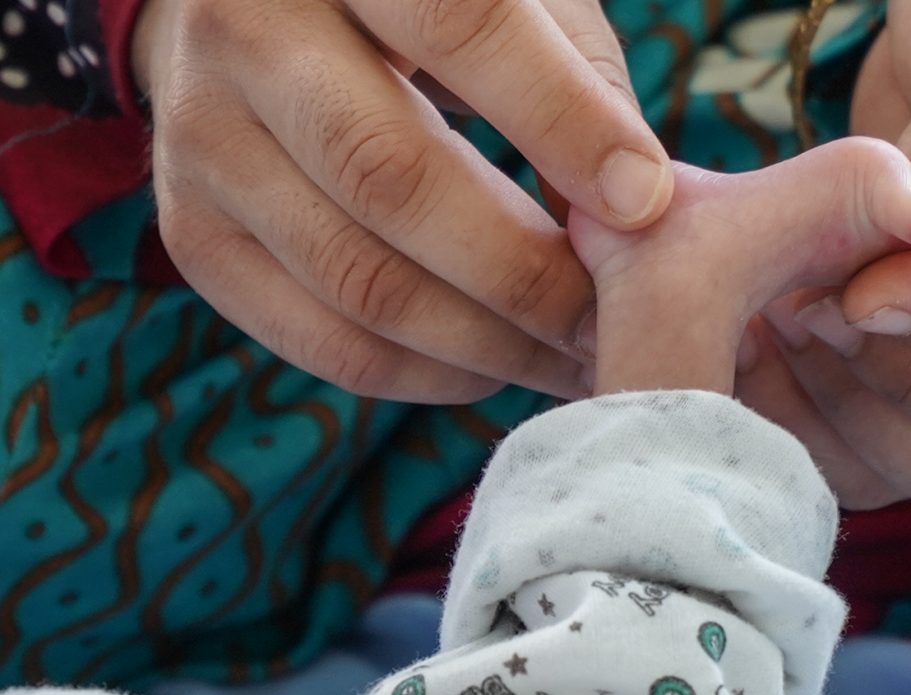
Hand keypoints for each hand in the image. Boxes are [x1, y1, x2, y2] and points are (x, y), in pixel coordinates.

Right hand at [132, 0, 673, 402]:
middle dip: (526, 272)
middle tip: (612, 325)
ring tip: (569, 359)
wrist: (246, 12)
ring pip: (355, 277)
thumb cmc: (415, 2)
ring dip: (486, 342)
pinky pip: (316, 336)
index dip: (563, 124)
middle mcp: (245, 35)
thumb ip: (571, 75)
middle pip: (394, 178)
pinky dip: (420, 373)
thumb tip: (632, 209)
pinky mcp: (193, 233)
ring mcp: (203, 142)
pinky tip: (490, 365)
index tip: (647, 206)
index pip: (464, 27)